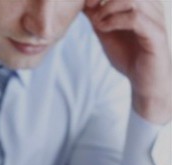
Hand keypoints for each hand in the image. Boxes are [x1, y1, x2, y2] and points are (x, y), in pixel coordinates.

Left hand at [84, 0, 171, 123]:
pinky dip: (115, 21)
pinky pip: (136, 19)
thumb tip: (83, 3)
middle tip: (91, 11)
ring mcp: (156, 20)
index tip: (88, 3)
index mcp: (144, 4)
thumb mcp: (106, 32)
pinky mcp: (156, 35)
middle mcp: (153, 8)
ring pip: (134, 0)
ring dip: (109, 9)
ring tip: (98, 23)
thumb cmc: (128, 55)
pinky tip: (104, 29)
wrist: (144, 81)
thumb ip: (97, 16)